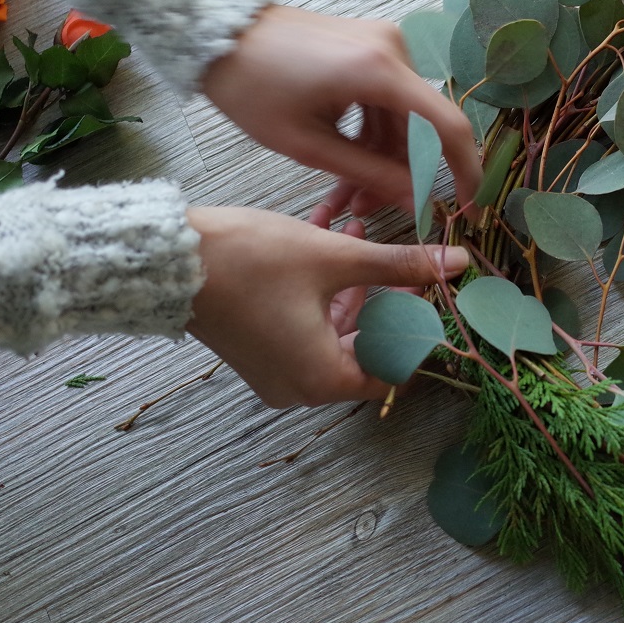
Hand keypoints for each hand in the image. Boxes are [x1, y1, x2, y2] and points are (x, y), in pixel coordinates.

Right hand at [184, 206, 466, 407]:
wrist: (165, 259)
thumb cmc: (249, 261)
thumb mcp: (335, 258)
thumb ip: (400, 264)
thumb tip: (458, 263)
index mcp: (324, 379)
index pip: (395, 369)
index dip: (418, 329)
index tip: (432, 294)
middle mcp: (299, 388)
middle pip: (365, 350)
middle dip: (386, 299)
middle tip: (405, 262)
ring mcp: (275, 373)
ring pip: (335, 333)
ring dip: (353, 287)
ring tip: (363, 234)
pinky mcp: (257, 352)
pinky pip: (305, 328)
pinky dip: (322, 294)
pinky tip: (330, 241)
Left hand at [200, 5, 481, 212]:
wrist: (216, 30)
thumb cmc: (251, 87)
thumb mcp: (307, 144)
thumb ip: (369, 174)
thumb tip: (418, 201)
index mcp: (380, 70)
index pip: (448, 126)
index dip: (465, 170)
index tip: (467, 205)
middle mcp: (393, 50)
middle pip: (422, 127)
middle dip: (403, 175)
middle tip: (370, 211)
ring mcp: (383, 44)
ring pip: (403, 118)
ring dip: (384, 160)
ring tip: (349, 197)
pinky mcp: (369, 46)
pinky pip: (386, 101)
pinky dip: (373, 135)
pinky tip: (347, 162)